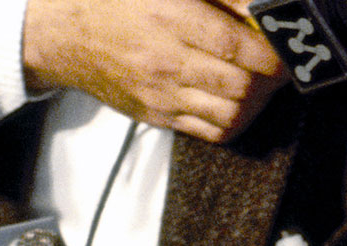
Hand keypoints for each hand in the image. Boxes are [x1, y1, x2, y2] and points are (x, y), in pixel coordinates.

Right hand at [22, 0, 286, 142]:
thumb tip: (262, 7)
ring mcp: (162, 94)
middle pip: (242, 85)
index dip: (273, 53)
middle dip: (271, 78)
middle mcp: (165, 60)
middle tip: (279, 65)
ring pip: (233, 113)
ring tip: (262, 82)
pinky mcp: (159, 116)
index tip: (286, 48)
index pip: (237, 47)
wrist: (60, 31)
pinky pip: (212, 132)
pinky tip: (239, 101)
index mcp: (168, 16)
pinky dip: (237, 120)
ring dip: (258, 101)